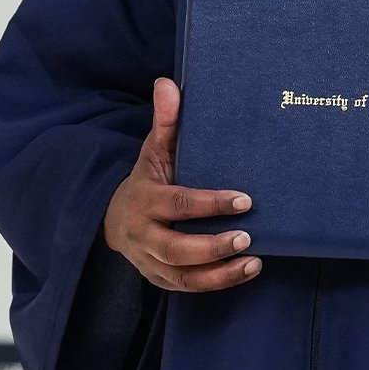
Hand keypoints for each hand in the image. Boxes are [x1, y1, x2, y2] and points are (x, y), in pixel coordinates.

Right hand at [103, 76, 260, 291]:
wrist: (114, 218)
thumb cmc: (148, 178)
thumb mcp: (153, 149)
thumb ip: (165, 120)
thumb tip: (167, 82)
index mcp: (145, 199)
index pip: (179, 204)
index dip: (210, 205)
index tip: (245, 200)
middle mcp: (145, 235)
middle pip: (177, 248)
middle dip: (213, 245)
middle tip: (247, 236)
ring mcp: (151, 261)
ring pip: (183, 276)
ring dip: (220, 273)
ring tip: (254, 261)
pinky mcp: (161, 279)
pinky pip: (188, 287)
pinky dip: (217, 283)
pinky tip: (246, 270)